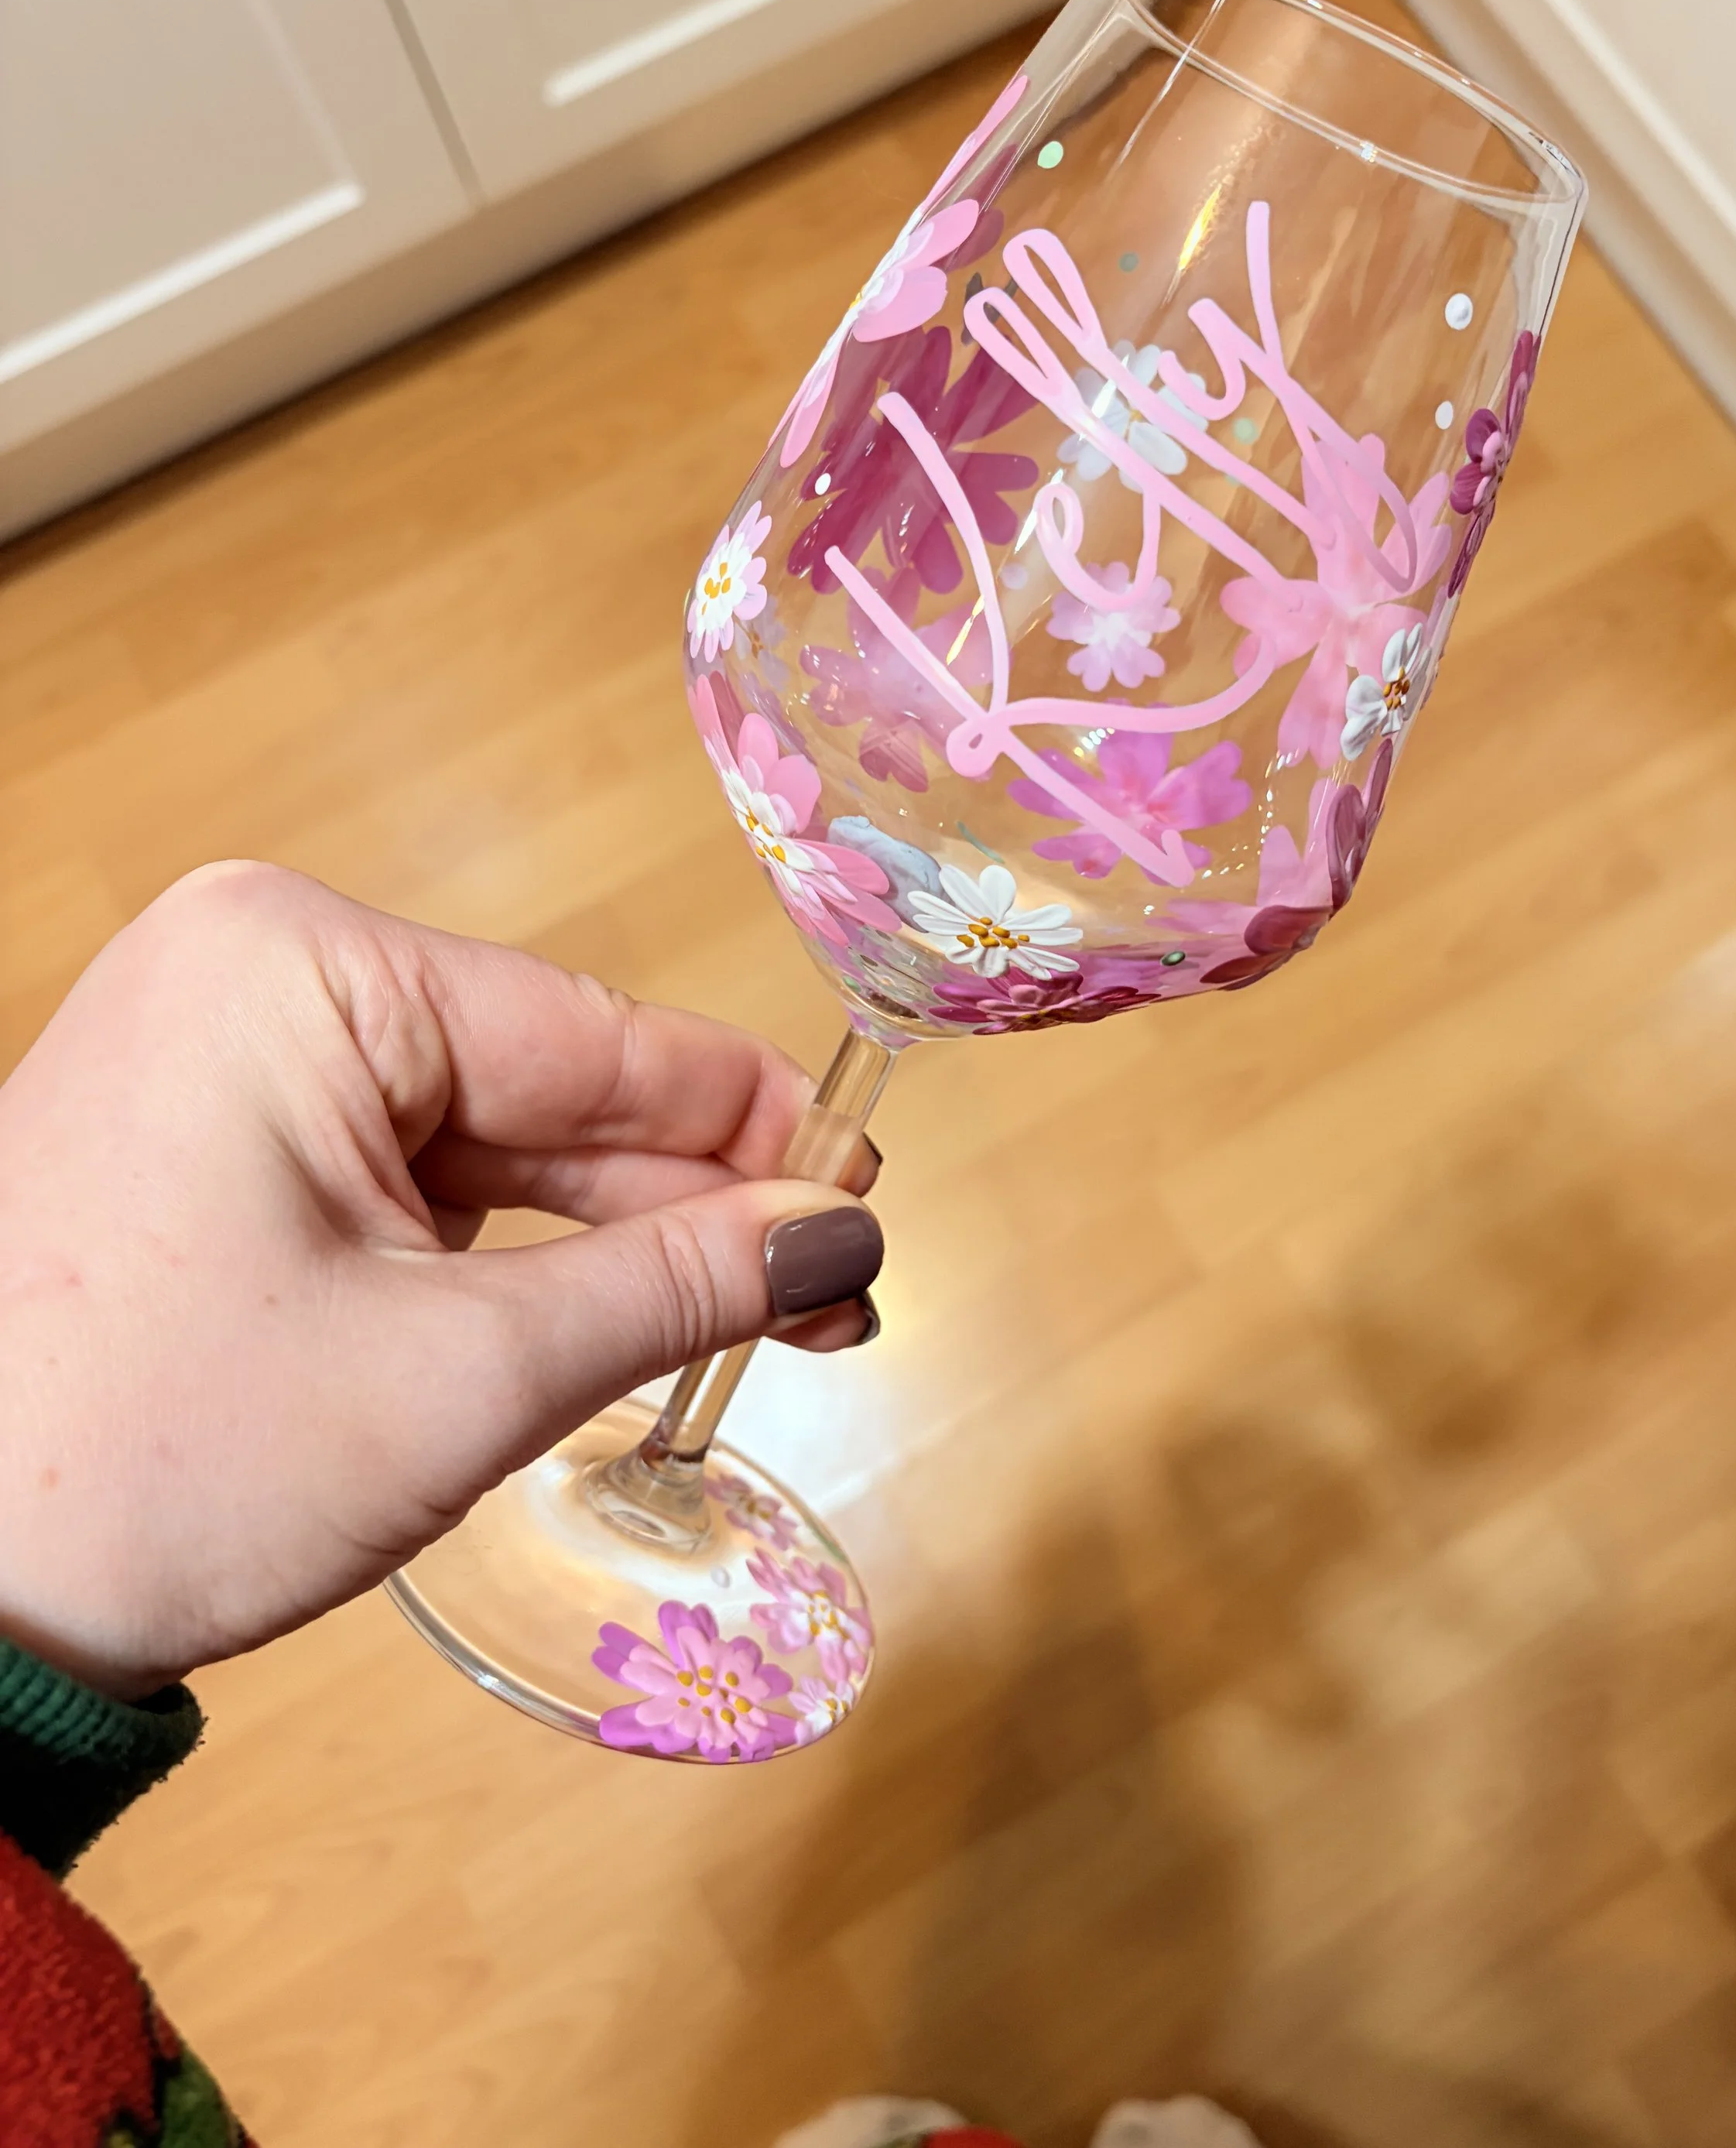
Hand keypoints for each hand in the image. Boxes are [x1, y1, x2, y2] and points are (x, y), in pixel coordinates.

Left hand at [0, 863, 883, 1700]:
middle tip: (833, 1297)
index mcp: (303, 964)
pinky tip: (613, 1315)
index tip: (874, 1197)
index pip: (594, 1032)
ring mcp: (222, 1056)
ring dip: (606, 1239)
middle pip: (543, 1085)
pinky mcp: (207, 1141)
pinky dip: (503, 1257)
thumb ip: (673, 1286)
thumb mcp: (461, 1374)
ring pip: (481, 1141)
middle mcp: (257, 972)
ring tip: (753, 1324)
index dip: (753, 1126)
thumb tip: (842, 1237)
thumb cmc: (163, 1468)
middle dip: (687, 1204)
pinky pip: (401, 1177)